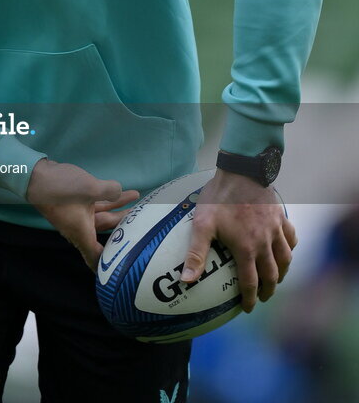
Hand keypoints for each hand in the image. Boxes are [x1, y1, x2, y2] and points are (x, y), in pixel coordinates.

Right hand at [26, 159, 138, 269]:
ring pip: (103, 215)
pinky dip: (108, 200)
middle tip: (144, 221)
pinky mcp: (75, 201)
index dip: (109, 266)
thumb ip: (110, 191)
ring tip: (137, 198)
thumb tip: (119, 191)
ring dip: (119, 207)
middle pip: (106, 232)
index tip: (124, 269)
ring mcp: (77, 214)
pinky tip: (120, 191)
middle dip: (125, 227)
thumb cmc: (61, 189)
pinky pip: (96, 205)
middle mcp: (80, 227)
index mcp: (82, 233)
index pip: (97, 257)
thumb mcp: (90, 189)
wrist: (35, 176)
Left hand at [181, 169, 296, 311]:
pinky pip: (292, 237)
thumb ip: (195, 252)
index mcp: (246, 248)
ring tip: (276, 279)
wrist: (241, 171)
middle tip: (263, 297)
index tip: (247, 308)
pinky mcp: (280, 216)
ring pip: (286, 259)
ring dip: (282, 273)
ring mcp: (275, 229)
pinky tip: (287, 250)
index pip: (250, 282)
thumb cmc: (219, 197)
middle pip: (271, 275)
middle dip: (268, 290)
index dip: (249, 299)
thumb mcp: (202, 224)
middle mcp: (265, 243)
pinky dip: (291, 247)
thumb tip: (186, 280)